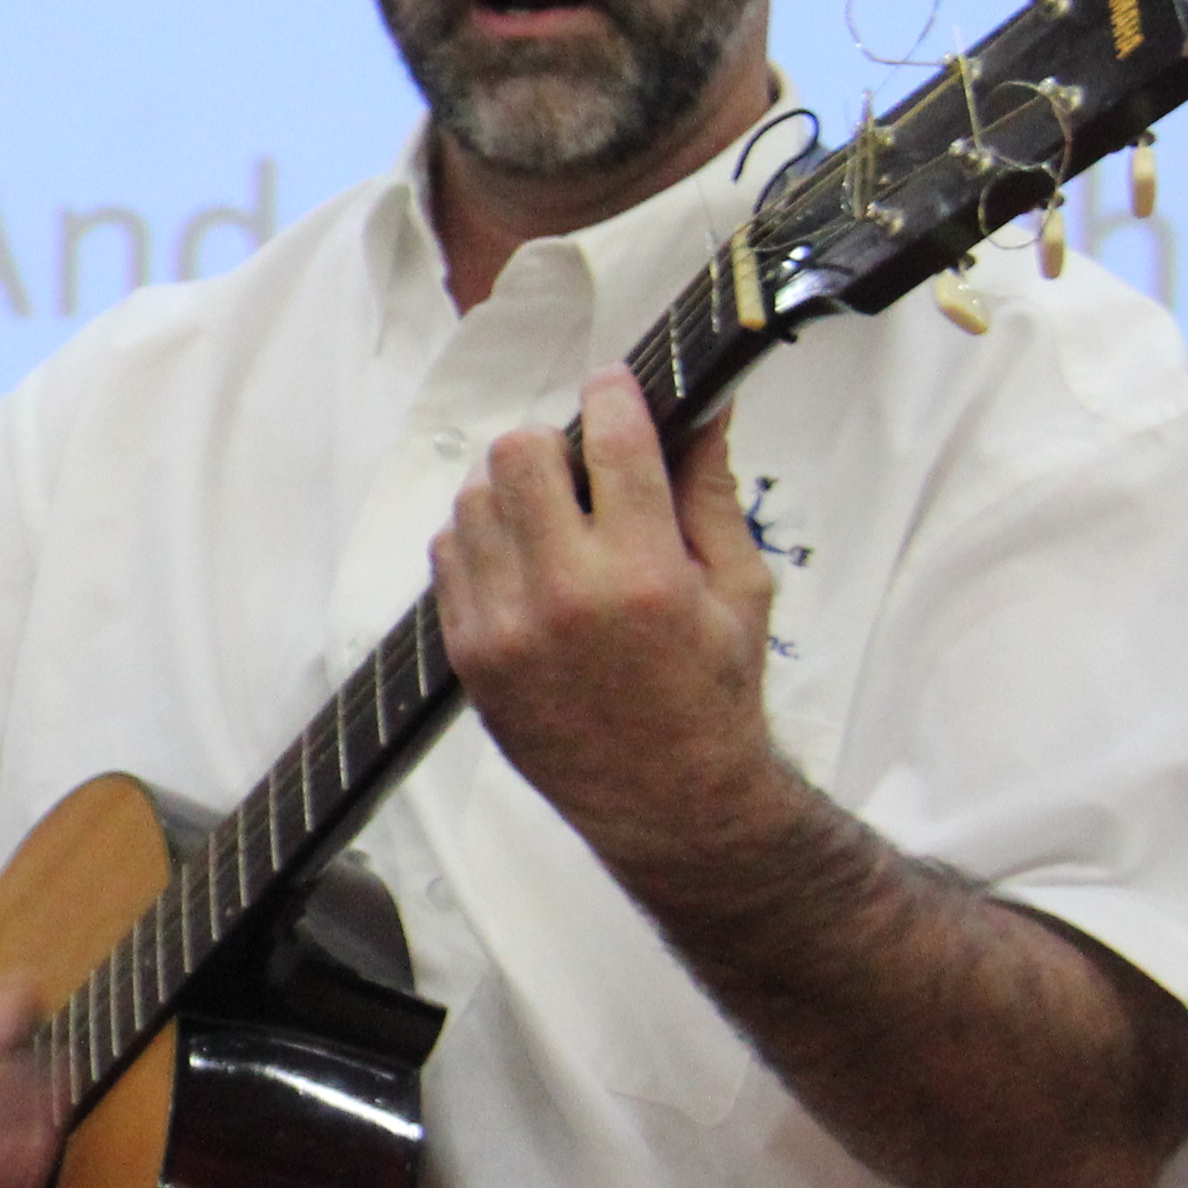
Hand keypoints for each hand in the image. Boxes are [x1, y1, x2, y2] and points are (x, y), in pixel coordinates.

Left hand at [433, 367, 790, 879]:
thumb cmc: (715, 692)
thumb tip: (707, 403)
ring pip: (473, 498)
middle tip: (581, 468)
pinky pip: (447, 554)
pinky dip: (481, 540)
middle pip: (518, 453)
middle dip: (553, 444)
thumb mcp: (740, 587)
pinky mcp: (467, 653)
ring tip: (554, 519)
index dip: (612, 395)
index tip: (613, 385)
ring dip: (511, 491)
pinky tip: (522, 559)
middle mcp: (565, 596)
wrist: (669, 802)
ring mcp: (505, 627)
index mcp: (645, 575)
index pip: (611, 442)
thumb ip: (710, 489)